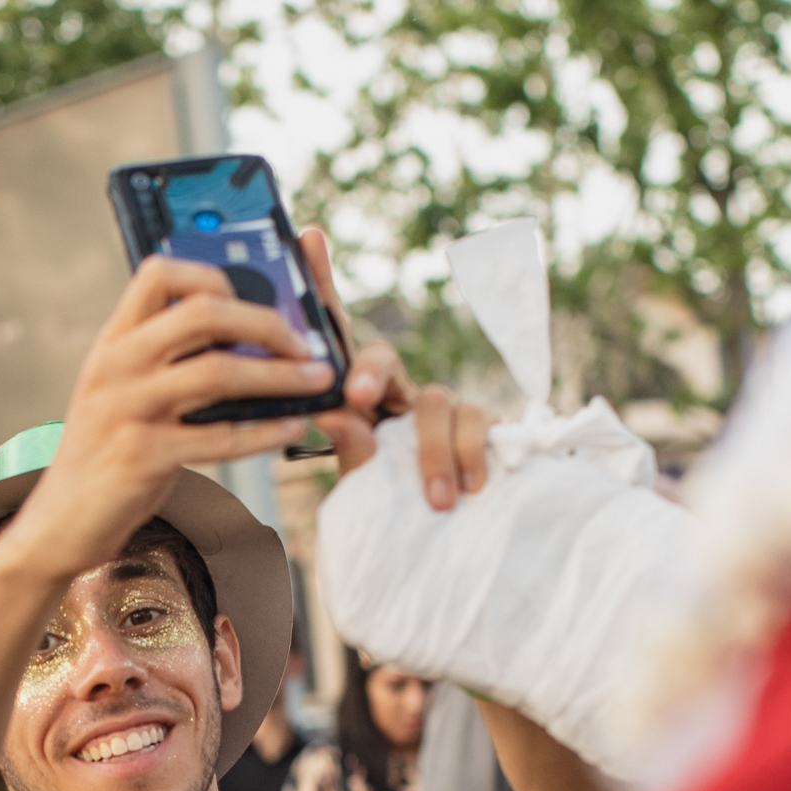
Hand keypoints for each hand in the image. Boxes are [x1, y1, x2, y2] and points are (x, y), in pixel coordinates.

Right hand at [2, 256, 333, 581]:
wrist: (59, 523)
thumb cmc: (104, 457)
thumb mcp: (119, 394)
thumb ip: (160, 362)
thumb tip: (238, 336)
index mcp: (112, 342)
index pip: (160, 274)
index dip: (213, 275)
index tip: (256, 297)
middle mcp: (115, 366)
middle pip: (203, 314)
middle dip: (266, 322)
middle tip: (304, 342)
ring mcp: (126, 410)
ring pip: (219, 373)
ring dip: (280, 376)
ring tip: (318, 381)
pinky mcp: (142, 457)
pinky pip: (219, 436)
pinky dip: (263, 431)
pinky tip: (291, 427)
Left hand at [297, 225, 491, 507]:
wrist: (435, 554)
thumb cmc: (391, 513)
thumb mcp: (361, 486)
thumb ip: (351, 448)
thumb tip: (334, 411)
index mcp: (359, 402)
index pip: (336, 340)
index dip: (323, 285)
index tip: (309, 237)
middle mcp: (398, 393)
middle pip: (383, 357)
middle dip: (370, 373)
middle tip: (356, 399)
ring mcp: (441, 406)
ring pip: (435, 400)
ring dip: (433, 450)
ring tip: (435, 499)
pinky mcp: (482, 426)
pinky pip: (480, 423)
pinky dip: (474, 455)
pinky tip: (471, 488)